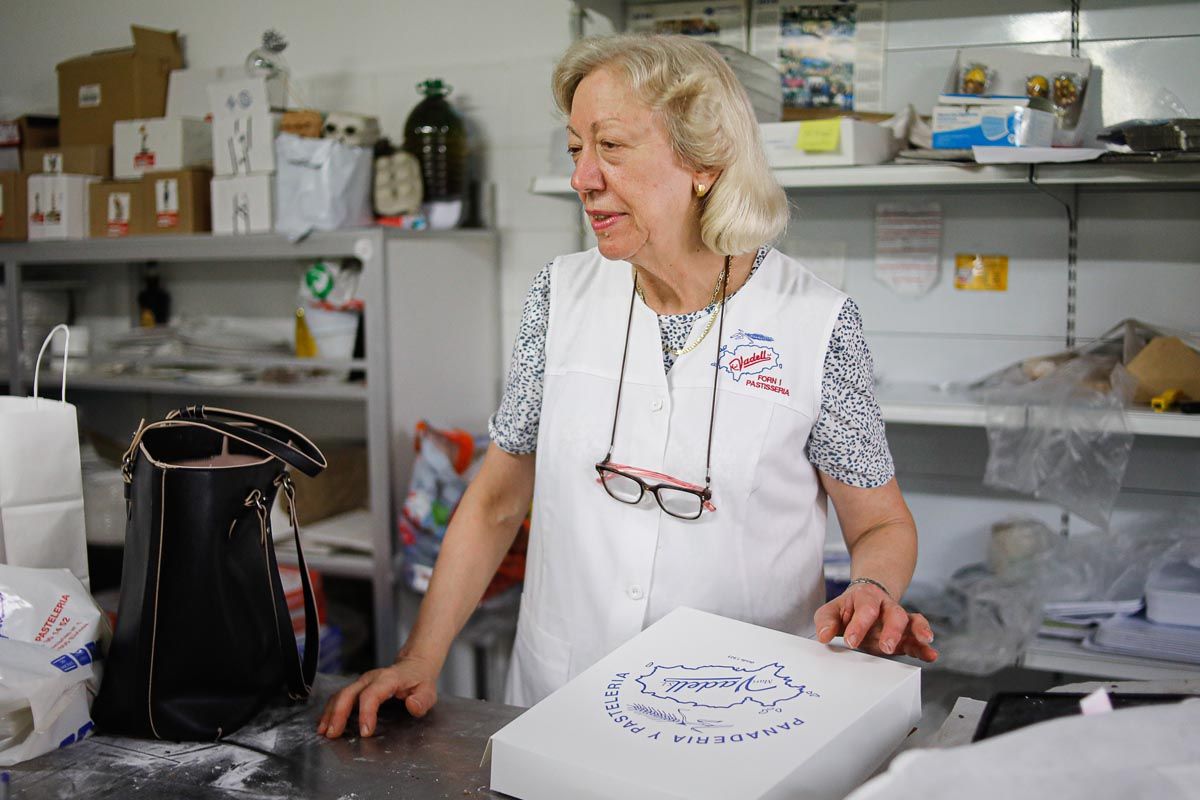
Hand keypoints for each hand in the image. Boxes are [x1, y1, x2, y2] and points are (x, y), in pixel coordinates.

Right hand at [317, 654, 439, 737]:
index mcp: (388, 679)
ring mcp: (362, 682)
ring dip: (330, 713)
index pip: (372, 694)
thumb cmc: (420, 681)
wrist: (415, 666)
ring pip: (340, 694)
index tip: (364, 732)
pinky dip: (331, 710)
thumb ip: (422, 700)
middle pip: (349, 693)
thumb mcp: (428, 691)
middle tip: (333, 734)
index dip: (365, 713)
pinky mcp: (357, 687)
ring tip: (324, 731)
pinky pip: (340, 697)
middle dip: (338, 714)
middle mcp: (371, 678)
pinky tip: (325, 723)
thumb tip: (412, 706)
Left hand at [814, 582, 937, 661]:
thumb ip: (826, 621)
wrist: (865, 600)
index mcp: (866, 597)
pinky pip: (917, 638)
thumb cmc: (847, 609)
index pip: (866, 608)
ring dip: (919, 632)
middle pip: (895, 613)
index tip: (851, 641)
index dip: (859, 625)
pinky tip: (931, 656)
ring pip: (912, 622)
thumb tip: (824, 636)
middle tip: (886, 647)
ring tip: (926, 642)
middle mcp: (886, 607)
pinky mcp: (905, 635)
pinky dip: (925, 647)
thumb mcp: (831, 611)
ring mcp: (898, 620)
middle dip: (892, 630)